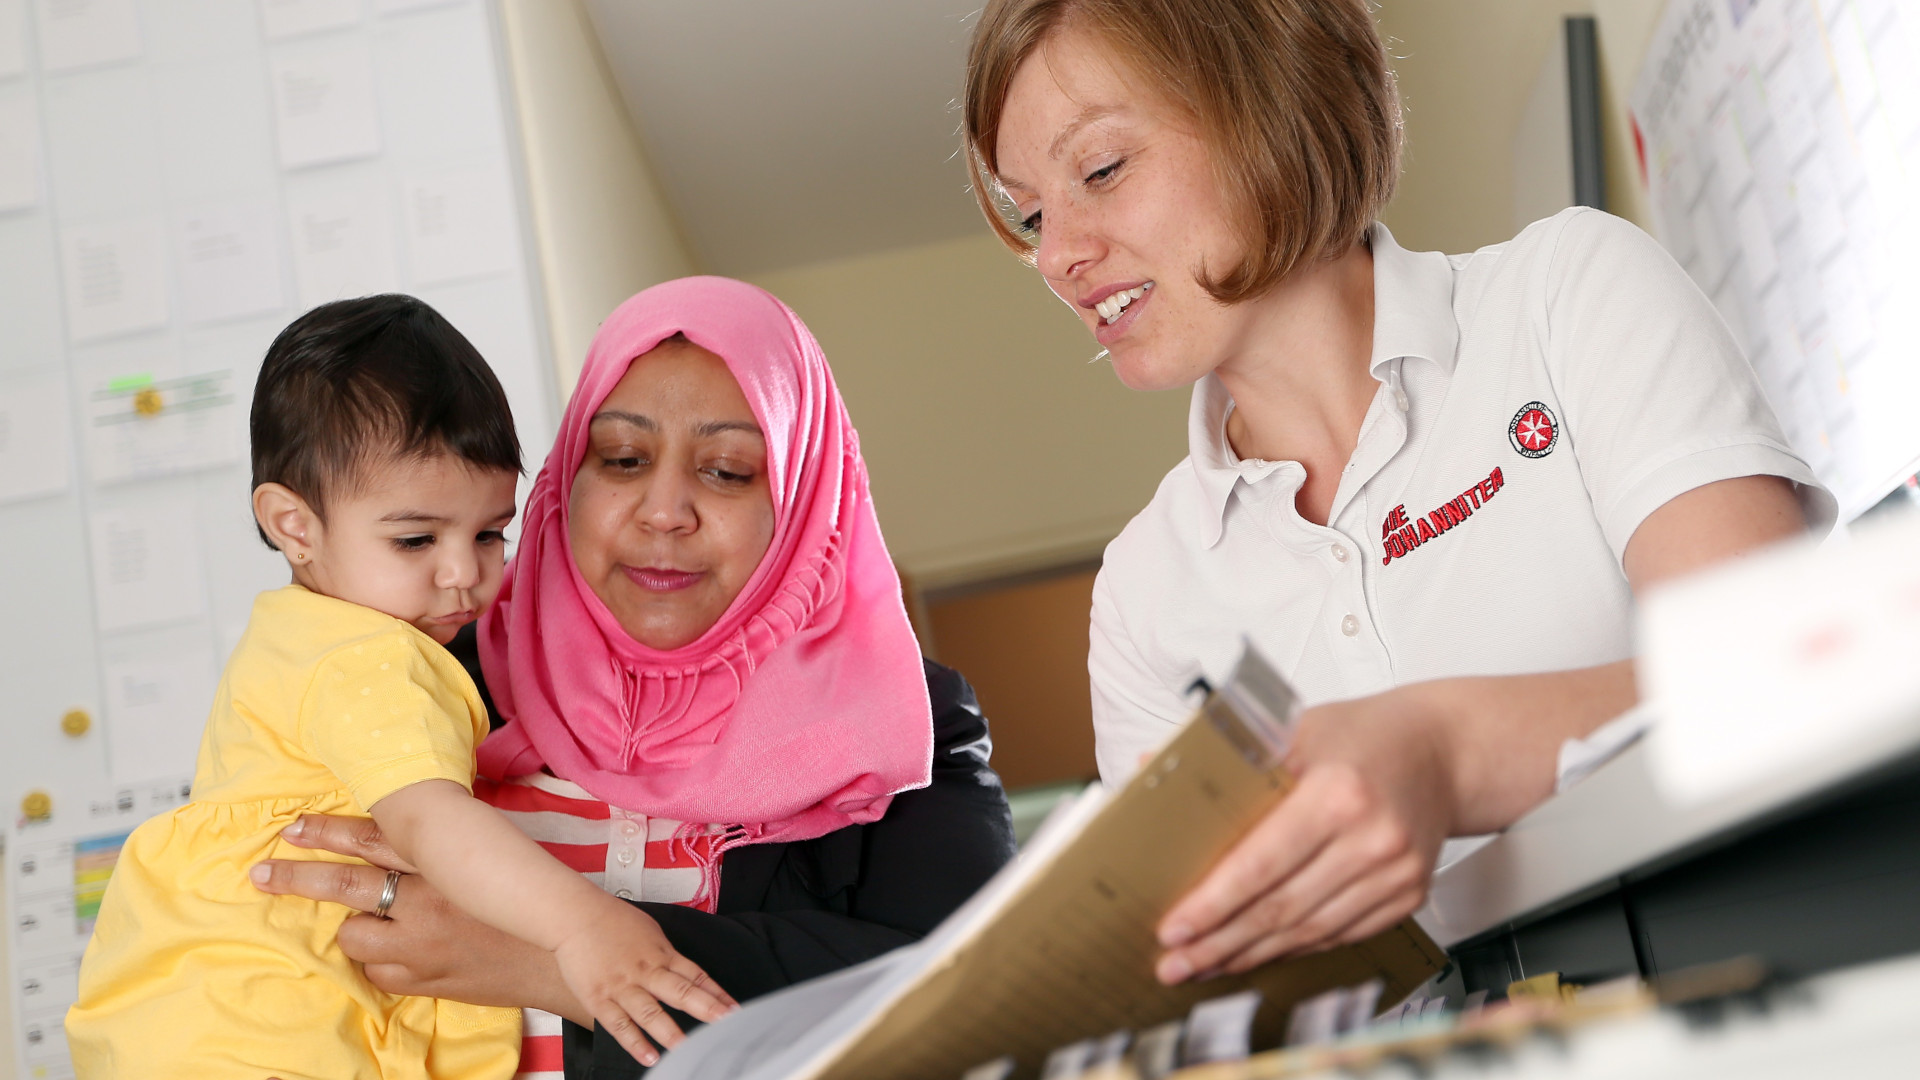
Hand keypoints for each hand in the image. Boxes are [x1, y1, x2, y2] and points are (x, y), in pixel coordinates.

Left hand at [250, 813, 589, 1021]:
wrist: (560, 956)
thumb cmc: (528, 898)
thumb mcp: (491, 855)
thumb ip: (445, 844)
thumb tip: (404, 821)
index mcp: (445, 861)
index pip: (374, 839)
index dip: (329, 831)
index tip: (293, 826)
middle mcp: (428, 900)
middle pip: (346, 885)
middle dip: (297, 878)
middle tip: (261, 872)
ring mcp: (422, 946)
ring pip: (354, 935)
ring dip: (354, 928)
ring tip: (364, 922)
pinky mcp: (424, 980)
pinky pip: (377, 971)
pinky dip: (379, 960)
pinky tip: (393, 952)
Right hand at [552, 901, 736, 1065]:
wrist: (575, 915)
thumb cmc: (613, 921)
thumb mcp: (650, 932)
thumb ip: (667, 956)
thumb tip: (685, 972)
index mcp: (662, 954)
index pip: (696, 976)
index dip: (716, 994)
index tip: (734, 1009)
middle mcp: (646, 971)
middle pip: (680, 992)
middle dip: (706, 1009)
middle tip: (726, 1023)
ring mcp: (622, 987)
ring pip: (651, 1013)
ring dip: (671, 1033)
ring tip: (689, 1050)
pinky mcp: (599, 999)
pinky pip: (619, 1025)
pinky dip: (635, 1042)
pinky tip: (649, 1056)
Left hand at [1153, 690, 1451, 982]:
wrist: (1444, 751)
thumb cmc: (1363, 734)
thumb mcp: (1294, 728)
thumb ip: (1226, 758)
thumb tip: (1148, 771)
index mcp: (1339, 793)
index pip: (1261, 863)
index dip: (1213, 903)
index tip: (1174, 928)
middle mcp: (1373, 839)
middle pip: (1281, 907)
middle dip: (1220, 942)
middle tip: (1175, 962)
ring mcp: (1396, 874)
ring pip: (1310, 930)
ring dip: (1253, 953)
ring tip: (1206, 964)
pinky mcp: (1408, 896)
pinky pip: (1340, 934)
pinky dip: (1296, 947)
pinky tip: (1260, 953)